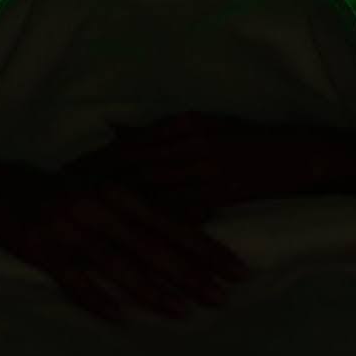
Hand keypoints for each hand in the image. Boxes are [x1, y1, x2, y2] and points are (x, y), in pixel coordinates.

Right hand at [0, 161, 250, 325]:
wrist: (2, 188)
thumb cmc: (66, 191)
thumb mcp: (107, 189)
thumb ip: (149, 205)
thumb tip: (204, 214)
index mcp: (118, 192)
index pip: (172, 223)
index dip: (206, 248)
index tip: (236, 268)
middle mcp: (99, 208)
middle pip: (153, 246)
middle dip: (192, 273)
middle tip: (224, 296)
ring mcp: (71, 230)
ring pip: (119, 265)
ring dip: (153, 291)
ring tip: (184, 311)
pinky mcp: (44, 250)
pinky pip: (75, 280)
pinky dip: (97, 299)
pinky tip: (120, 318)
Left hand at [66, 111, 352, 222]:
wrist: (293, 155)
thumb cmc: (243, 139)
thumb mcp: (199, 124)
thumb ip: (155, 129)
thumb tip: (113, 127)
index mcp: (183, 123)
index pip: (131, 143)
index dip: (97, 157)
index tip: (66, 169)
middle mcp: (190, 142)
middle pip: (134, 163)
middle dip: (96, 179)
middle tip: (62, 193)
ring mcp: (206, 167)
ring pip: (153, 186)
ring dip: (117, 200)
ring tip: (86, 213)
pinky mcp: (220, 191)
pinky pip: (182, 208)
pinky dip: (154, 219)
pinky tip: (130, 232)